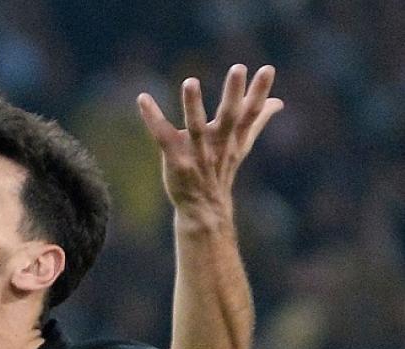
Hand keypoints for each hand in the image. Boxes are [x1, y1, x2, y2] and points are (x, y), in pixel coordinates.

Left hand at [137, 64, 283, 215]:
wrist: (204, 208)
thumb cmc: (221, 169)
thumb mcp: (241, 144)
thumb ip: (257, 120)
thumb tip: (278, 102)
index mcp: (235, 137)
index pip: (252, 112)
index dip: (260, 92)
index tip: (268, 69)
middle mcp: (219, 144)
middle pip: (229, 117)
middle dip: (234, 93)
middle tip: (238, 68)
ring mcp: (197, 153)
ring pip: (196, 127)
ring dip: (193, 105)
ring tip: (190, 81)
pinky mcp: (175, 159)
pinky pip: (163, 136)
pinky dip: (152, 117)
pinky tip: (143, 98)